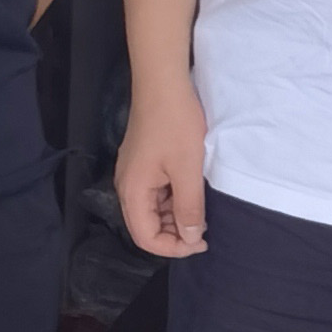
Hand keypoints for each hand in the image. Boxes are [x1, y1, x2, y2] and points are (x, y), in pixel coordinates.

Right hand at [117, 81, 209, 256]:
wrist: (163, 83)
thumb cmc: (175, 124)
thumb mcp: (188, 170)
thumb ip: (189, 207)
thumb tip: (190, 239)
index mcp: (132, 191)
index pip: (145, 237)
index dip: (172, 248)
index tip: (200, 243)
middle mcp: (127, 186)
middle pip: (146, 226)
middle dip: (175, 235)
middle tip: (204, 230)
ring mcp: (134, 173)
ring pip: (152, 210)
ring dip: (175, 217)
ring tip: (202, 212)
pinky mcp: (143, 163)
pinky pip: (155, 193)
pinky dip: (173, 200)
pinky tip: (192, 192)